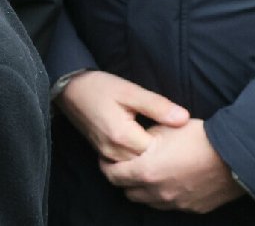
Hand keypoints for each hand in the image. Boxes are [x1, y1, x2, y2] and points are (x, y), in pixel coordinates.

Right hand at [57, 70, 188, 161]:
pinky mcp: (103, 154)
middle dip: (163, 156)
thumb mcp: (130, 90)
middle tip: (176, 143)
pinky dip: (138, 160)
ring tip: (164, 148)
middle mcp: (113, 151)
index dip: (172, 146)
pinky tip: (146, 150)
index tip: (180, 136)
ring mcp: (106, 155)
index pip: (158, 153)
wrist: (69, 88)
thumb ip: (157, 106)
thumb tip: (184, 119)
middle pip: (148, 164)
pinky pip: (126, 165)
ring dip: (150, 160)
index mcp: (123, 136)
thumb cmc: (100, 86)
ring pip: (137, 168)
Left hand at [101, 119, 244, 212]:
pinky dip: (165, 195)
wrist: (236, 155)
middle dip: (124, 179)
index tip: (108, 158)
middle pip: (128, 192)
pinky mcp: (193, 209)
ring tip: (149, 173)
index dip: (107, 166)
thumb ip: (142, 138)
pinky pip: (171, 205)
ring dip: (144, 189)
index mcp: (145, 172)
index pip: (112, 176)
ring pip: (149, 201)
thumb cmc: (198, 138)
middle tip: (127, 165)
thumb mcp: (163, 129)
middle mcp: (158, 193)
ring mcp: (176, 204)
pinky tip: (172, 180)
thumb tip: (134, 143)